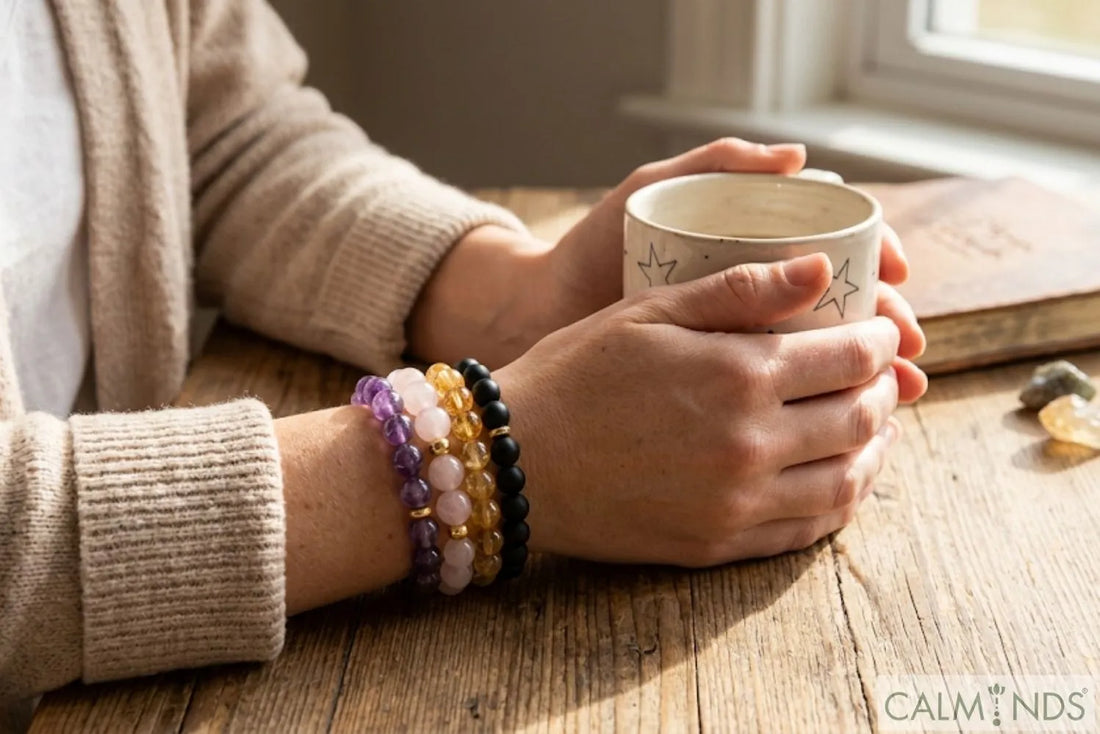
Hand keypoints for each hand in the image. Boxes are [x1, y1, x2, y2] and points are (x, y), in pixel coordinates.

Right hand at [498, 254, 903, 565]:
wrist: (515, 459)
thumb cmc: (575, 373)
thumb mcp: (650, 311)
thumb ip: (740, 289)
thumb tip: (822, 268)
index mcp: (740, 374)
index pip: (852, 356)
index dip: (879, 338)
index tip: (879, 329)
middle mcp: (752, 444)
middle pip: (861, 416)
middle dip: (885, 388)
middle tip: (881, 373)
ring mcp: (738, 502)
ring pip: (848, 479)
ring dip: (876, 448)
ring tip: (875, 426)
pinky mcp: (720, 543)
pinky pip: (809, 529)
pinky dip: (841, 501)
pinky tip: (840, 479)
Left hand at [542, 138, 926, 400]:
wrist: (538, 312)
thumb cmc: (593, 249)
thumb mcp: (650, 192)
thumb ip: (717, 162)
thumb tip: (800, 157)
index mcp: (752, 255)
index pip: (835, 258)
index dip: (876, 265)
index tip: (896, 274)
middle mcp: (755, 305)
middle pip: (842, 318)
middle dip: (883, 332)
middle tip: (909, 349)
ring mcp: (738, 353)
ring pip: (823, 371)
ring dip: (866, 384)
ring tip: (896, 396)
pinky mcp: (719, 397)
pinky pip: (784, 414)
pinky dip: (820, 425)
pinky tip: (846, 437)